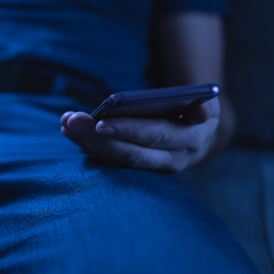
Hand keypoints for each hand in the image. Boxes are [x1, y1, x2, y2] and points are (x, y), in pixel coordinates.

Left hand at [60, 98, 220, 172]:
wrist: (198, 136)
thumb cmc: (196, 110)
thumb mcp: (207, 104)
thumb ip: (203, 106)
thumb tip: (201, 111)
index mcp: (189, 140)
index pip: (155, 136)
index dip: (128, 130)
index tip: (101, 122)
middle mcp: (171, 160)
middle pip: (129, 154)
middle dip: (98, 137)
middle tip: (73, 119)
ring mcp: (150, 168)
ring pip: (115, 159)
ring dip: (87, 141)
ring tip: (67, 121)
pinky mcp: (135, 169)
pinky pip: (108, 160)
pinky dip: (87, 145)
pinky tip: (69, 130)